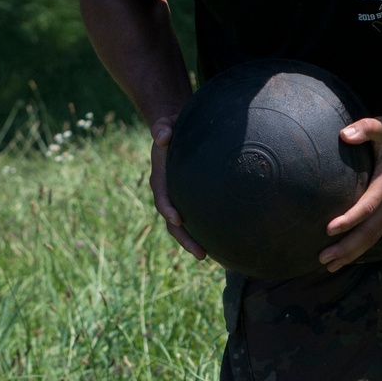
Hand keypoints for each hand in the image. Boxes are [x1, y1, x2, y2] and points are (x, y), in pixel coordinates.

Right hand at [149, 119, 206, 260]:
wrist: (176, 132)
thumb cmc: (174, 127)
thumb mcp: (166, 123)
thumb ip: (162, 127)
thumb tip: (162, 136)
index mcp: (161, 177)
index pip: (162, 197)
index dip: (168, 209)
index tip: (178, 219)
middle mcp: (167, 192)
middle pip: (172, 223)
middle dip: (185, 239)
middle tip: (201, 254)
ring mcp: (178, 199)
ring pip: (183, 227)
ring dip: (193, 242)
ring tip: (209, 257)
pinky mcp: (190, 200)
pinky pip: (195, 219)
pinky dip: (203, 232)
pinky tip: (221, 242)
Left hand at [319, 115, 381, 271]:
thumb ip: (365, 128)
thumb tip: (345, 135)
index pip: (368, 206)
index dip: (349, 219)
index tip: (328, 229)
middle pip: (370, 231)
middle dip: (347, 247)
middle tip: (323, 259)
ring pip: (373, 237)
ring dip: (351, 253)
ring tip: (329, 265)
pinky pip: (375, 233)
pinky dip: (359, 247)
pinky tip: (344, 256)